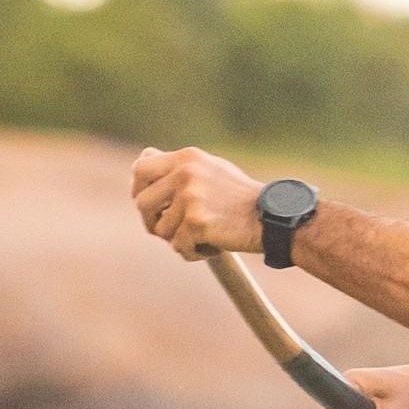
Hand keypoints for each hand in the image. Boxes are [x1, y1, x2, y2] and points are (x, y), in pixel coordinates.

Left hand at [130, 146, 265, 257]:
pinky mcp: (196, 222)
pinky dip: (193, 252)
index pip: (140, 169)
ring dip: (178, 240)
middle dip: (151, 222)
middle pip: (142, 202)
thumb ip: (178, 165)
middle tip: (168, 231)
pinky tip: (213, 246)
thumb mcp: (210, 169)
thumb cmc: (240, 198)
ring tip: (203, 237)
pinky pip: (179, 246)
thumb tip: (144, 155)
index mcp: (187, 158)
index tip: (151, 206)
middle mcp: (185, 173)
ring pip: (161, 230)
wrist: (271, 218)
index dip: (138, 190)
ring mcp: (190, 197)